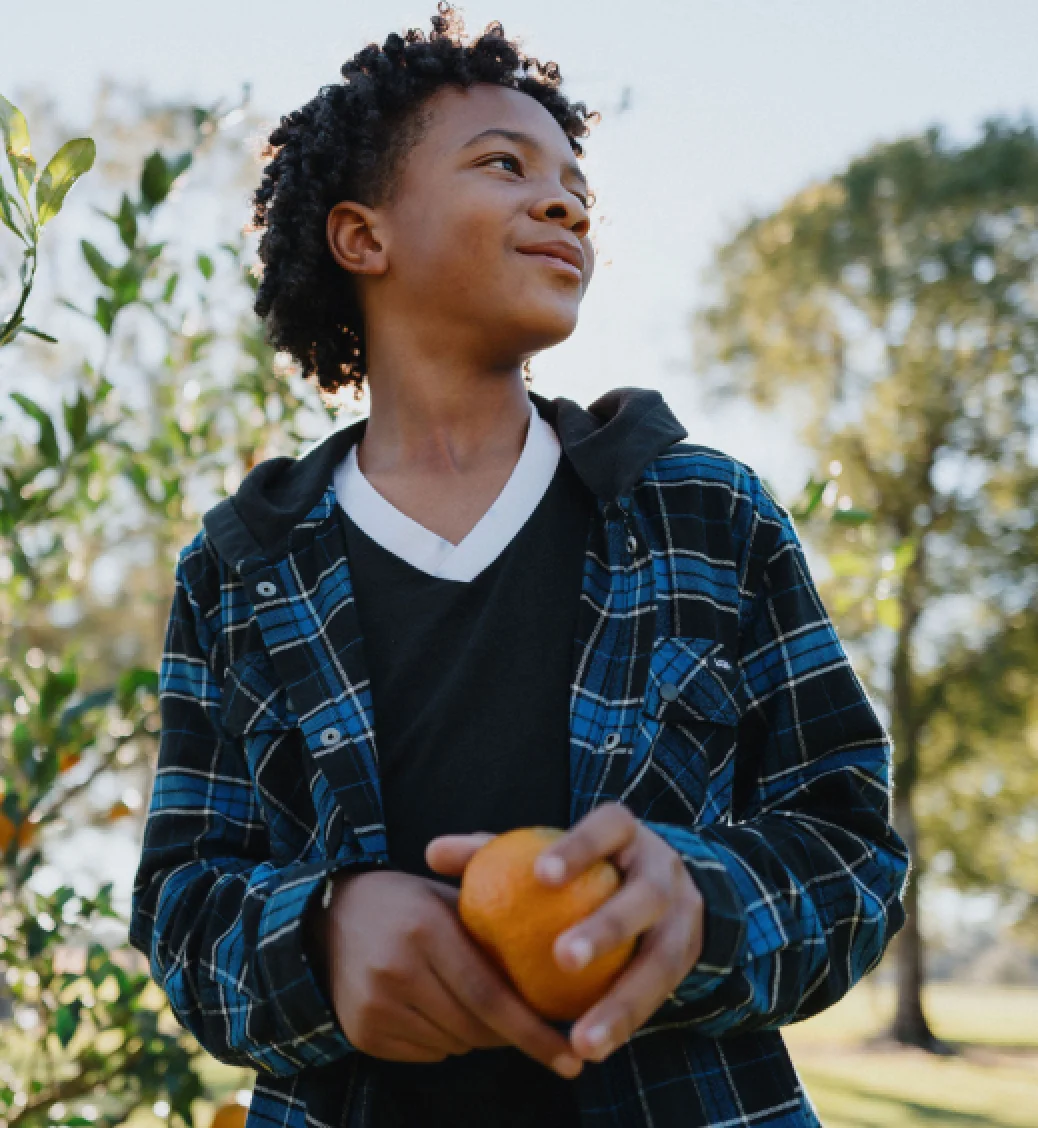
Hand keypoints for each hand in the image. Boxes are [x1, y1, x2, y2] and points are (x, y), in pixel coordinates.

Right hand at [314, 867, 584, 1078]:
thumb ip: (493, 921)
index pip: (490, 994)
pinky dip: (445, 1039)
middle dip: (511, 1033)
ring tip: (472, 1000)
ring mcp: (376, 1005)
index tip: (571, 1060)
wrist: (326, 918)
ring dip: (476, 1033)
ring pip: (454, 1044)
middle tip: (534, 1025)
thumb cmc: (405, 902)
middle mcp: (397, 969)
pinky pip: (428, 1053)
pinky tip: (437, 1007)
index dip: (533, 1032)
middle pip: (474, 1027)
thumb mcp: (446, 896)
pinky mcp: (362, 1033)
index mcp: (426, 929)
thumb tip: (560, 958)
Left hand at [427, 805, 703, 1064]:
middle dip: (607, 927)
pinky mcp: (688, 958)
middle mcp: (662, 869)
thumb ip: (493, 851)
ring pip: (660, 960)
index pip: (606, 827)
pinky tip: (591, 1048)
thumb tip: (434, 851)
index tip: (540, 874)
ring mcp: (682, 916)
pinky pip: (660, 997)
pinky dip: (626, 1023)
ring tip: (581, 1039)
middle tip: (562, 958)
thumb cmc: (584, 865)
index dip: (577, 849)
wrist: (663, 884)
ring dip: (623, 1002)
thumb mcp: (550, 851)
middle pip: (643, 896)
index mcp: (626, 832)